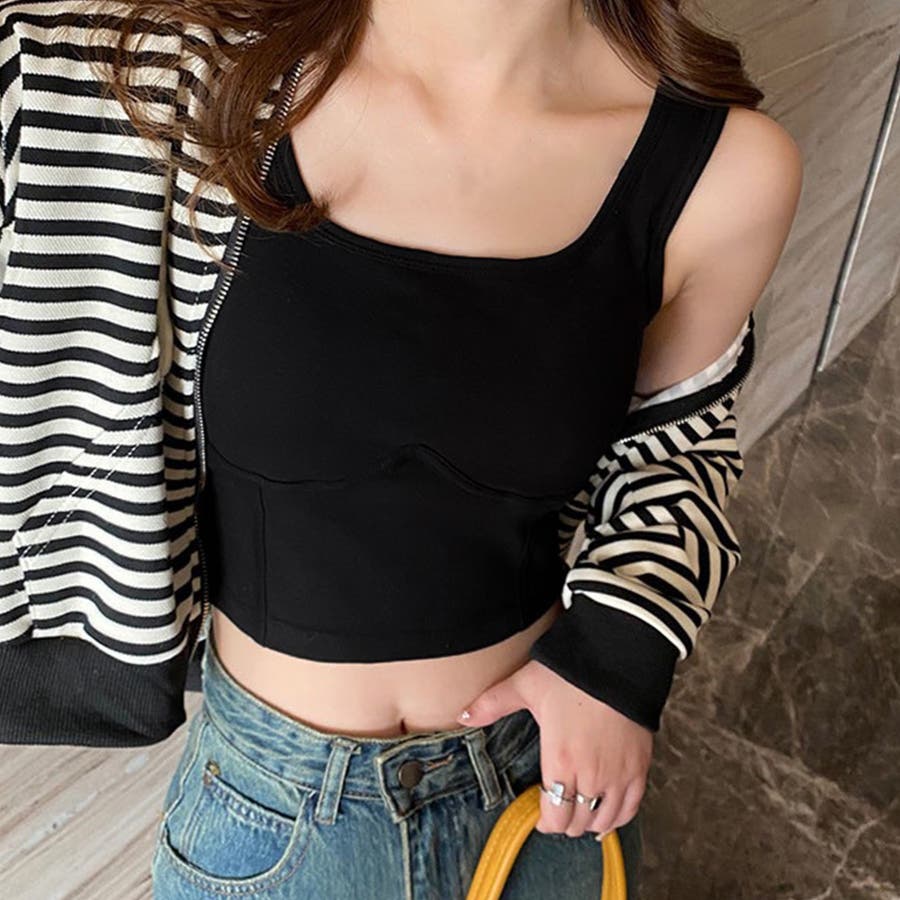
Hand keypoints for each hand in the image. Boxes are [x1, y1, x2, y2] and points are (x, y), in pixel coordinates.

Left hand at [455, 659, 652, 837]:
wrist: (617, 660)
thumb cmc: (570, 673)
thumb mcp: (525, 685)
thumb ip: (492, 704)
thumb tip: (462, 716)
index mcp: (561, 761)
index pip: (555, 818)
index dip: (545, 823)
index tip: (540, 815)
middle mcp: (591, 776)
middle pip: (578, 823)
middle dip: (565, 820)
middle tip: (557, 810)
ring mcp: (619, 774)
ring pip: (604, 821)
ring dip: (590, 820)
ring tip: (579, 811)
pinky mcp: (639, 767)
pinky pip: (631, 808)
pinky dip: (618, 816)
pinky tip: (608, 814)